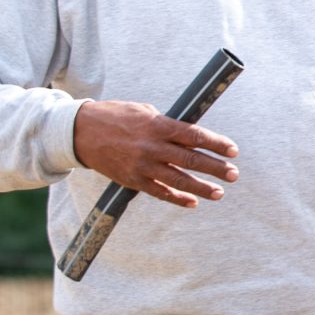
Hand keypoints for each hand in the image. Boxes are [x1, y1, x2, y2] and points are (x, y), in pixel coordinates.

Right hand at [72, 100, 238, 206]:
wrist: (81, 132)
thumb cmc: (117, 116)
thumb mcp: (145, 111)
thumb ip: (168, 124)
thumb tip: (192, 135)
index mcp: (158, 125)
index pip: (194, 136)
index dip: (216, 144)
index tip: (233, 150)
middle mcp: (152, 146)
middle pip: (190, 160)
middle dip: (215, 168)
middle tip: (234, 174)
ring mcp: (142, 165)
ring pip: (178, 180)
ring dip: (201, 188)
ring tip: (219, 193)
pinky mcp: (132, 179)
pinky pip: (159, 192)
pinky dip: (177, 199)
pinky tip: (192, 202)